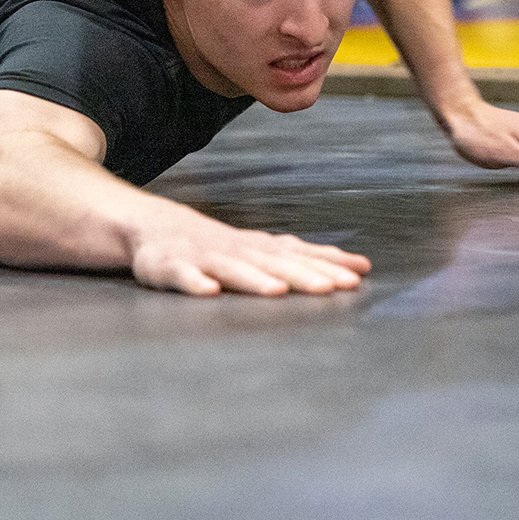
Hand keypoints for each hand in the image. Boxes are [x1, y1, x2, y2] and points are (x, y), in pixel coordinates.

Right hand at [129, 215, 370, 296]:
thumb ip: (308, 258)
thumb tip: (362, 266)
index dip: (328, 265)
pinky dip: (196, 283)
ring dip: (255, 280)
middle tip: (331, 288)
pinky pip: (183, 277)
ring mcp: (204, 258)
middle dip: (302, 275)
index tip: (358, 275)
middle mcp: (237, 250)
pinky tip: (209, 292)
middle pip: (273, 263)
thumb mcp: (266, 249)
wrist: (156, 226)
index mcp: (260, 248)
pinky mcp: (171, 267)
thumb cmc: (221, 244)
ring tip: (277, 291)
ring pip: (233, 269)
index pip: (300, 256)